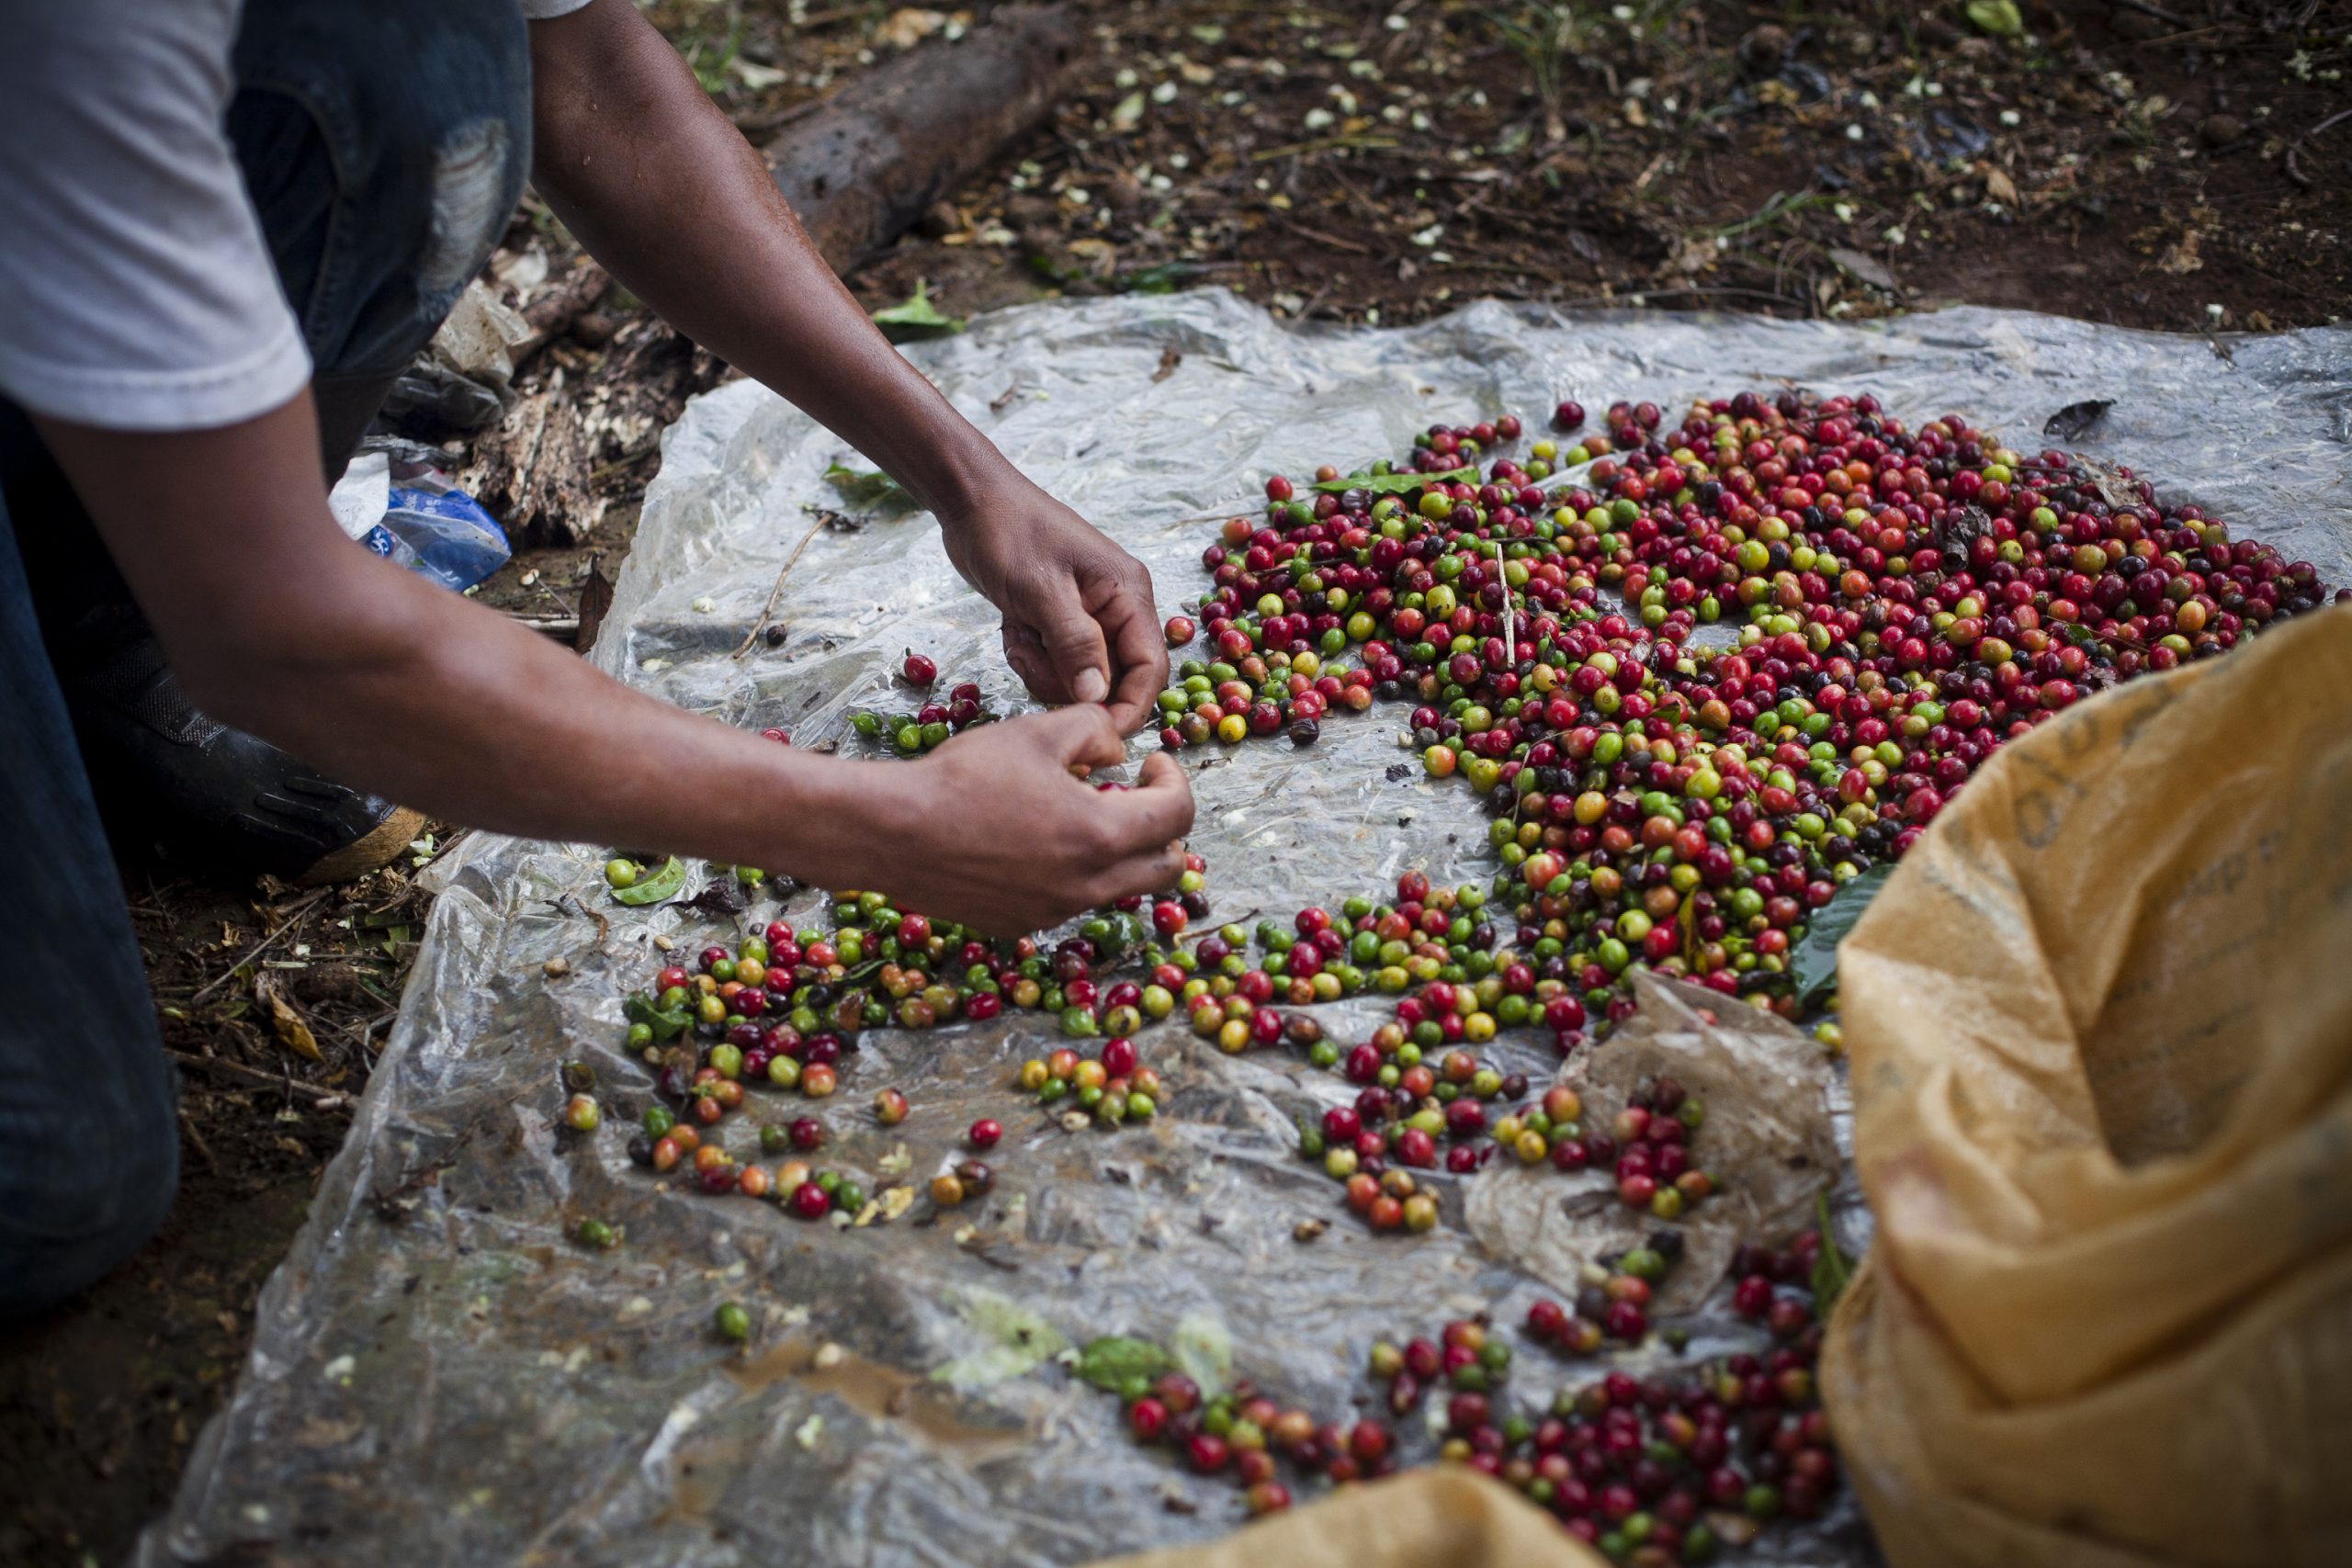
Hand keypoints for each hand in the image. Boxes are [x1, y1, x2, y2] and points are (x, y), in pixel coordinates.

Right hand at [841, 705, 1193, 935]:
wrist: (895, 832)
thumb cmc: (964, 777)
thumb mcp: (1037, 731)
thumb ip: (1095, 732)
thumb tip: (1119, 753)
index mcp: (1100, 835)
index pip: (1177, 816)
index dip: (1175, 781)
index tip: (1153, 764)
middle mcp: (1087, 884)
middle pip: (1166, 869)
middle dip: (1163, 829)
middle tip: (1135, 796)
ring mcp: (1056, 911)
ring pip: (1120, 888)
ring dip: (1121, 852)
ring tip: (1084, 814)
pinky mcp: (1024, 923)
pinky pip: (1073, 901)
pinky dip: (1077, 873)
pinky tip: (1041, 842)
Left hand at [937, 476, 1169, 732]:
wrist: (973, 502)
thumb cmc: (1010, 534)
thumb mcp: (1041, 591)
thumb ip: (1074, 646)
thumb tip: (1096, 698)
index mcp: (1128, 595)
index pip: (1149, 667)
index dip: (1129, 707)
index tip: (1096, 732)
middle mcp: (1117, 609)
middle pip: (1112, 679)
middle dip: (1068, 681)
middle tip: (1031, 652)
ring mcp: (1089, 617)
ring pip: (1079, 677)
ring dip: (1044, 668)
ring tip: (1019, 633)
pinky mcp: (1061, 623)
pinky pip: (1055, 664)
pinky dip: (1031, 656)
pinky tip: (1013, 627)